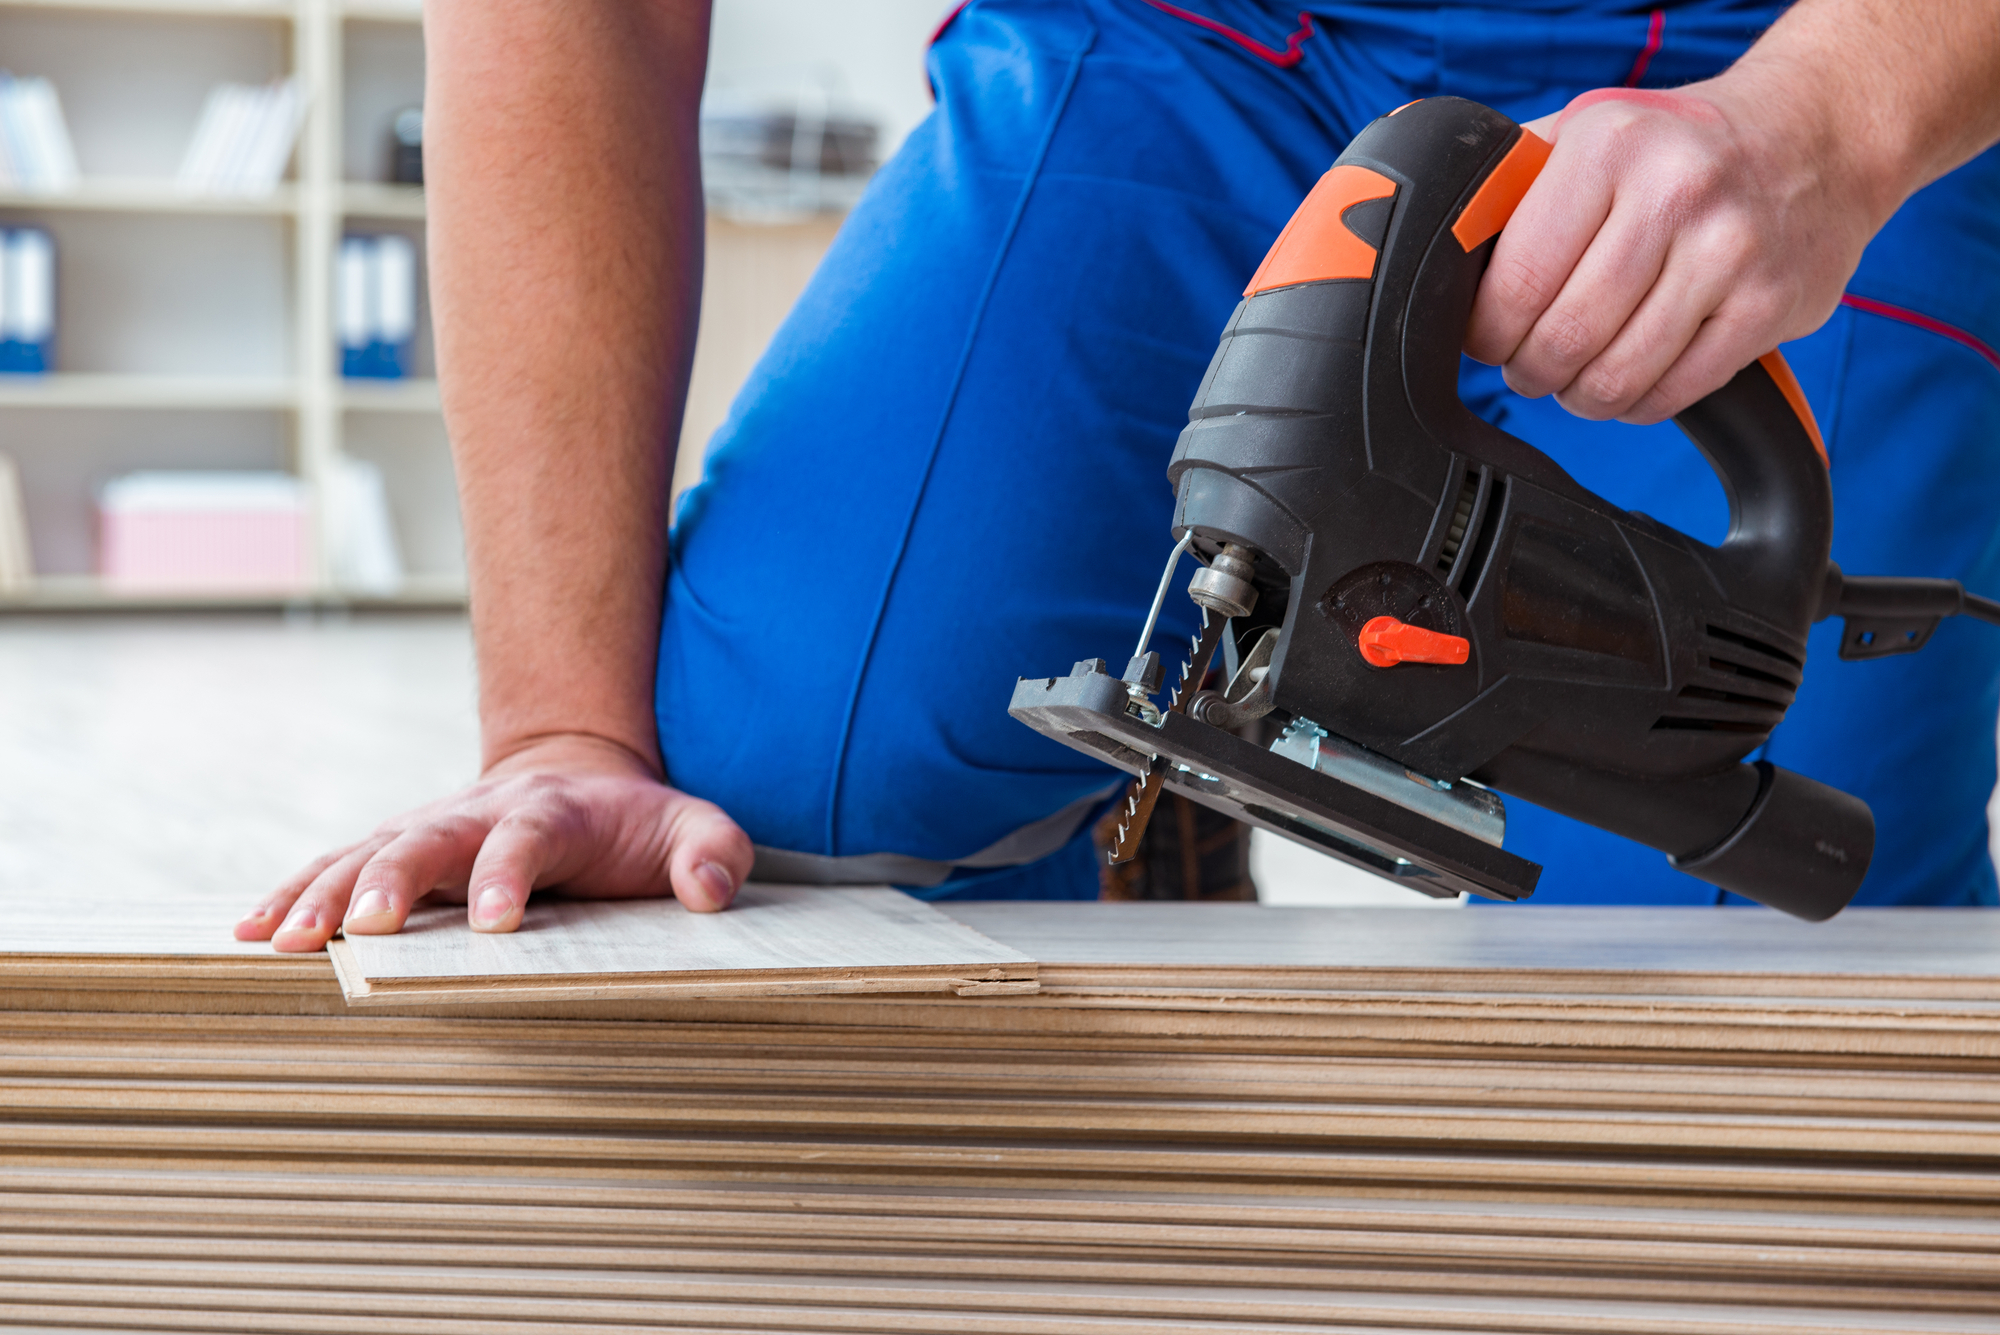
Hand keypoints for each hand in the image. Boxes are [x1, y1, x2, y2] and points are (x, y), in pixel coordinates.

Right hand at [234, 734, 752, 952]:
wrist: (578, 773)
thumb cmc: (637, 822)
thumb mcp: (694, 826)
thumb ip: (713, 851)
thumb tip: (713, 890)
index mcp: (551, 811)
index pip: (526, 839)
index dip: (507, 874)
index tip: (493, 921)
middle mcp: (476, 814)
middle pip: (426, 841)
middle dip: (391, 881)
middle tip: (362, 928)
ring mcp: (428, 829)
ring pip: (365, 855)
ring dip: (323, 894)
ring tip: (279, 939)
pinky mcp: (395, 851)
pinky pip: (336, 868)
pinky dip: (294, 894)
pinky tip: (251, 932)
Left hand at [1465, 75, 1890, 424]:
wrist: (1817, 139)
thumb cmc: (1679, 145)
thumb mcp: (1590, 129)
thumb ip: (1514, 182)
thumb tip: (1444, 250)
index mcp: (1608, 147)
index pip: (1516, 279)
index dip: (1486, 331)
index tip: (1484, 339)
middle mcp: (1674, 193)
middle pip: (1562, 338)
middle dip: (1529, 370)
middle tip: (1528, 365)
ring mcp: (1729, 252)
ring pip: (1614, 378)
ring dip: (1578, 396)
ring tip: (1574, 376)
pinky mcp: (1769, 307)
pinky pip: (1672, 393)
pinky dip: (1635, 403)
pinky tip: (1629, 379)